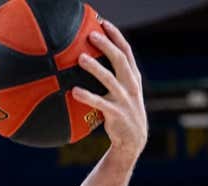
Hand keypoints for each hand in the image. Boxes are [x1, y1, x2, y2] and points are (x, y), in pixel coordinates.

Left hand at [72, 21, 147, 162]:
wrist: (133, 140)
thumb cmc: (122, 112)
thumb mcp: (123, 92)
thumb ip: (114, 76)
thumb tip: (89, 60)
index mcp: (133, 77)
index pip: (126, 51)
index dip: (116, 36)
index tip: (103, 23)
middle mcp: (131, 85)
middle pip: (120, 59)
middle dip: (106, 45)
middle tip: (91, 35)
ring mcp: (125, 99)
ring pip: (110, 79)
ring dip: (95, 68)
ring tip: (81, 58)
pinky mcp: (117, 114)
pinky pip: (100, 103)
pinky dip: (87, 96)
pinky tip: (74, 91)